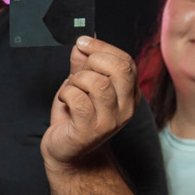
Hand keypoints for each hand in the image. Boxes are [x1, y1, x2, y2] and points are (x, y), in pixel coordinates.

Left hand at [42, 36, 138, 170]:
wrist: (67, 152)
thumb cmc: (75, 117)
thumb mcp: (81, 84)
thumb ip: (84, 63)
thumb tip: (84, 41)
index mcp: (129, 93)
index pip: (126, 61)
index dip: (101, 48)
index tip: (82, 44)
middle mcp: (126, 107)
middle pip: (119, 68)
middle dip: (92, 62)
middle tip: (77, 74)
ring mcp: (110, 120)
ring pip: (98, 83)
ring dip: (76, 80)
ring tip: (71, 90)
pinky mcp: (90, 130)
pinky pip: (78, 99)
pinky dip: (66, 94)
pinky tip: (65, 101)